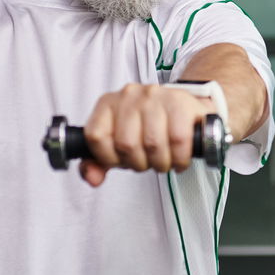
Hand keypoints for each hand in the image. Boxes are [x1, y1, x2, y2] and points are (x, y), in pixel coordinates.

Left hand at [79, 84, 212, 186]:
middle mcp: (129, 96)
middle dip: (139, 164)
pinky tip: (179, 158)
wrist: (182, 109)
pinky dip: (179, 157)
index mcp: (107, 104)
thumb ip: (98, 163)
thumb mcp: (117, 144)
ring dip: (161, 163)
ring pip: (152, 144)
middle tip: (148, 162)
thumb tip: (92, 178)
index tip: (122, 160)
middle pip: (126, 144)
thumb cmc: (147, 128)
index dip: (109, 158)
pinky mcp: (179, 102)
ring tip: (164, 160)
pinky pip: (178, 140)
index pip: (96, 137)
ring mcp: (155, 96)